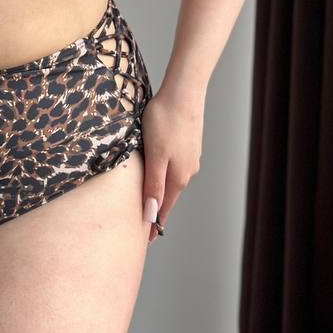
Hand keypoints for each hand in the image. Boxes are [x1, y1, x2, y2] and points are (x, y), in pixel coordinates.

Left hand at [139, 80, 203, 242]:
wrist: (183, 92)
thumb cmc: (164, 122)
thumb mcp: (154, 155)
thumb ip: (153, 185)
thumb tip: (151, 214)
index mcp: (177, 177)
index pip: (164, 207)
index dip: (154, 222)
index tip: (146, 240)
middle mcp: (187, 170)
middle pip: (169, 195)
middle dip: (156, 208)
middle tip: (143, 223)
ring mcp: (189, 156)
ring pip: (172, 178)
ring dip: (161, 188)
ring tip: (149, 197)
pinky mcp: (188, 143)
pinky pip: (174, 164)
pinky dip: (165, 171)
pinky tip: (158, 167)